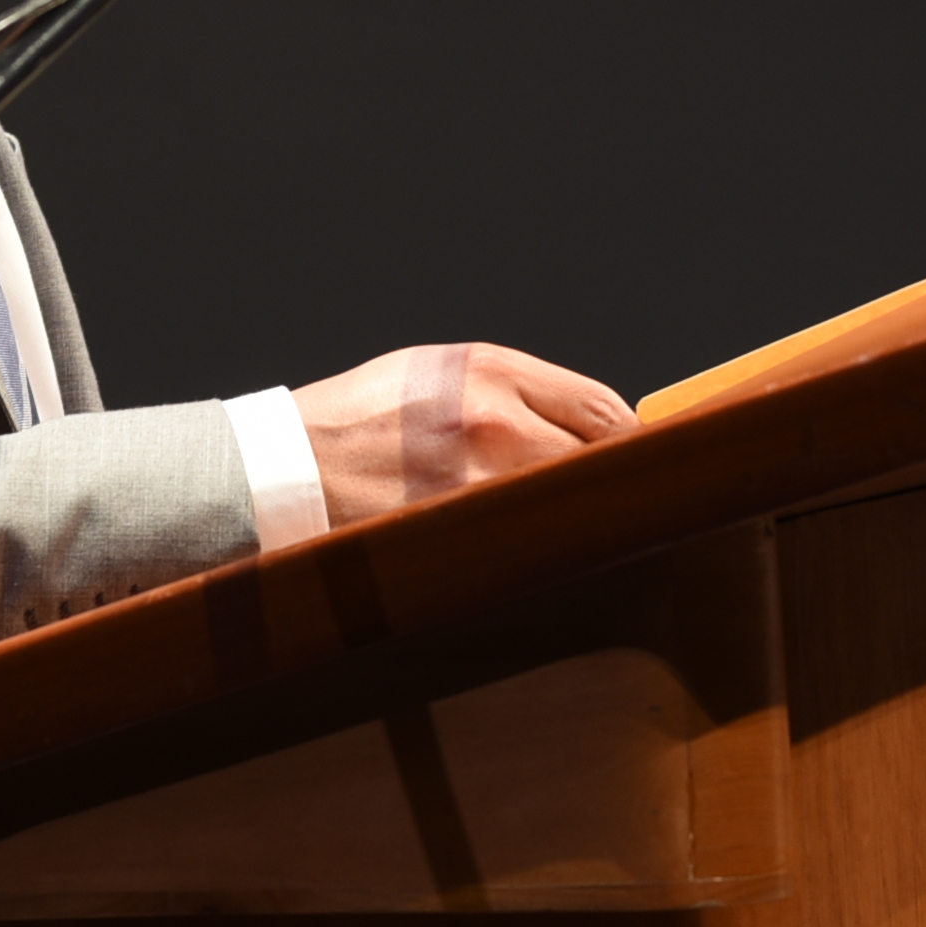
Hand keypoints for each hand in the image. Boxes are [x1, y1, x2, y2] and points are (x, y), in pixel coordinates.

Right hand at [290, 343, 637, 525]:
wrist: (283, 468)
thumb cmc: (363, 419)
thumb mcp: (438, 372)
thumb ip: (515, 392)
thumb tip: (592, 427)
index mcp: (491, 371)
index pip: (605, 410)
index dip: (633, 441)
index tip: (643, 462)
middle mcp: (492, 423)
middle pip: (600, 463)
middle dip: (614, 487)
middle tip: (622, 508)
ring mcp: (477, 486)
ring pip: (570, 512)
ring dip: (581, 525)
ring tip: (576, 536)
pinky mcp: (456, 538)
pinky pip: (526, 551)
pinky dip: (538, 554)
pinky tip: (528, 556)